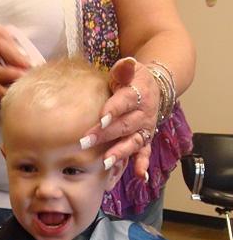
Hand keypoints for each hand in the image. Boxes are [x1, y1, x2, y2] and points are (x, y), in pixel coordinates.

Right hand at [0, 25, 29, 125]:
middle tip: (30, 68)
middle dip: (18, 57)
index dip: (16, 44)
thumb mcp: (2, 77)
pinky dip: (6, 92)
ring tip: (25, 81)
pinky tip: (14, 96)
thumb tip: (36, 65)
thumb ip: (13, 68)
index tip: (29, 58)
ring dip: (14, 75)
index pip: (0, 35)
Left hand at [80, 57, 159, 178]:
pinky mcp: (145, 140)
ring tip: (106, 162)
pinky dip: (143, 164)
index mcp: (138, 94)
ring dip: (120, 152)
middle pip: (124, 125)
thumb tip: (127, 62)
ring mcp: (144, 129)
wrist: (153, 88)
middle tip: (86, 141)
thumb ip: (124, 69)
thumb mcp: (129, 70)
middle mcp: (143, 114)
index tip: (101, 118)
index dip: (114, 110)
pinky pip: (145, 153)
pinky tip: (141, 176)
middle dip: (106, 134)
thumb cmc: (131, 80)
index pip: (125, 101)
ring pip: (133, 142)